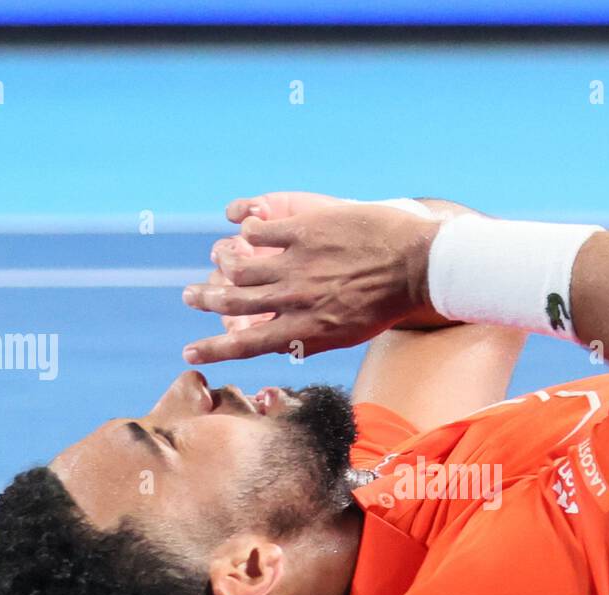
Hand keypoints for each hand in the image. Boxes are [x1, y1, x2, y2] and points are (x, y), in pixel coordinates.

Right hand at [182, 203, 437, 362]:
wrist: (419, 266)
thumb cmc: (386, 305)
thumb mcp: (347, 335)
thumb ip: (310, 339)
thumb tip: (281, 345)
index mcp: (306, 330)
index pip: (248, 344)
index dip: (214, 349)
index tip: (190, 351)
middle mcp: (296, 299)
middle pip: (234, 303)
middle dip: (206, 301)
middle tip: (189, 297)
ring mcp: (299, 262)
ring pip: (241, 266)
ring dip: (221, 265)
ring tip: (216, 261)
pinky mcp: (307, 229)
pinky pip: (262, 231)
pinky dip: (248, 232)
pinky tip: (245, 229)